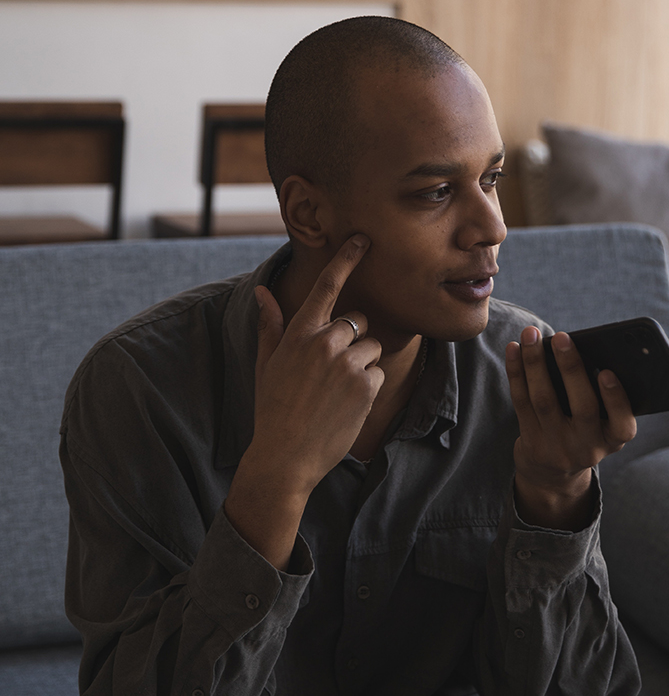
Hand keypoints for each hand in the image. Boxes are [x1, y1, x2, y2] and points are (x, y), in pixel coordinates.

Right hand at [225, 234, 382, 567]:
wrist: (286, 456)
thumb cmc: (273, 409)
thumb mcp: (267, 365)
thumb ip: (271, 325)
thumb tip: (262, 291)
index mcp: (299, 333)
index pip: (327, 286)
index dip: (346, 259)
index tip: (362, 240)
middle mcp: (325, 342)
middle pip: (358, 320)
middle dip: (352, 339)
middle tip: (332, 371)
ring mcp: (347, 364)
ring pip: (371, 347)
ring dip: (361, 364)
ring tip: (337, 392)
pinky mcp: (366, 386)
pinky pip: (378, 373)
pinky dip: (367, 387)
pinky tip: (346, 406)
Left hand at [505, 326, 636, 528]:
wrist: (553, 473)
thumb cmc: (584, 431)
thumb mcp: (603, 424)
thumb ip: (602, 396)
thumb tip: (579, 351)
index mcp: (615, 439)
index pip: (623, 424)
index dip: (616, 398)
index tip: (607, 372)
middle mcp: (588, 448)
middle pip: (581, 406)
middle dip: (571, 369)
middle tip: (562, 337)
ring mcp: (558, 448)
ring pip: (544, 400)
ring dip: (535, 363)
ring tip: (530, 335)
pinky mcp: (532, 444)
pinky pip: (521, 403)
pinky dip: (516, 373)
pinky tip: (514, 350)